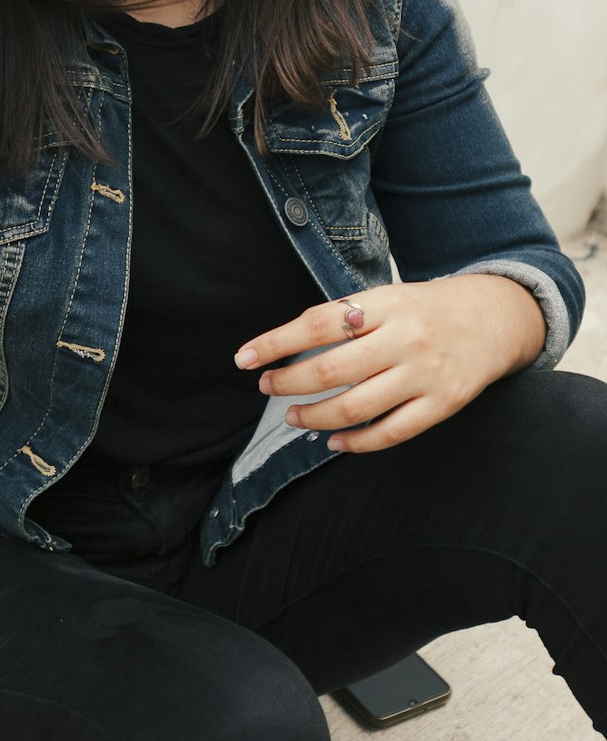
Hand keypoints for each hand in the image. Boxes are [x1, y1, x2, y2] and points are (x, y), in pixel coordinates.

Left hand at [233, 274, 546, 453]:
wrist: (496, 318)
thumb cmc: (425, 308)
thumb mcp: (387, 298)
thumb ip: (346, 318)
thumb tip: (286, 345)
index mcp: (385, 304)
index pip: (318, 323)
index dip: (276, 342)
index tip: (244, 358)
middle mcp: (405, 338)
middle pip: (332, 369)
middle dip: (289, 382)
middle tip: (266, 387)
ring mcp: (425, 374)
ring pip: (356, 406)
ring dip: (315, 417)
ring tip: (293, 416)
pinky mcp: (442, 404)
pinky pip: (391, 432)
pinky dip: (356, 443)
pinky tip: (334, 442)